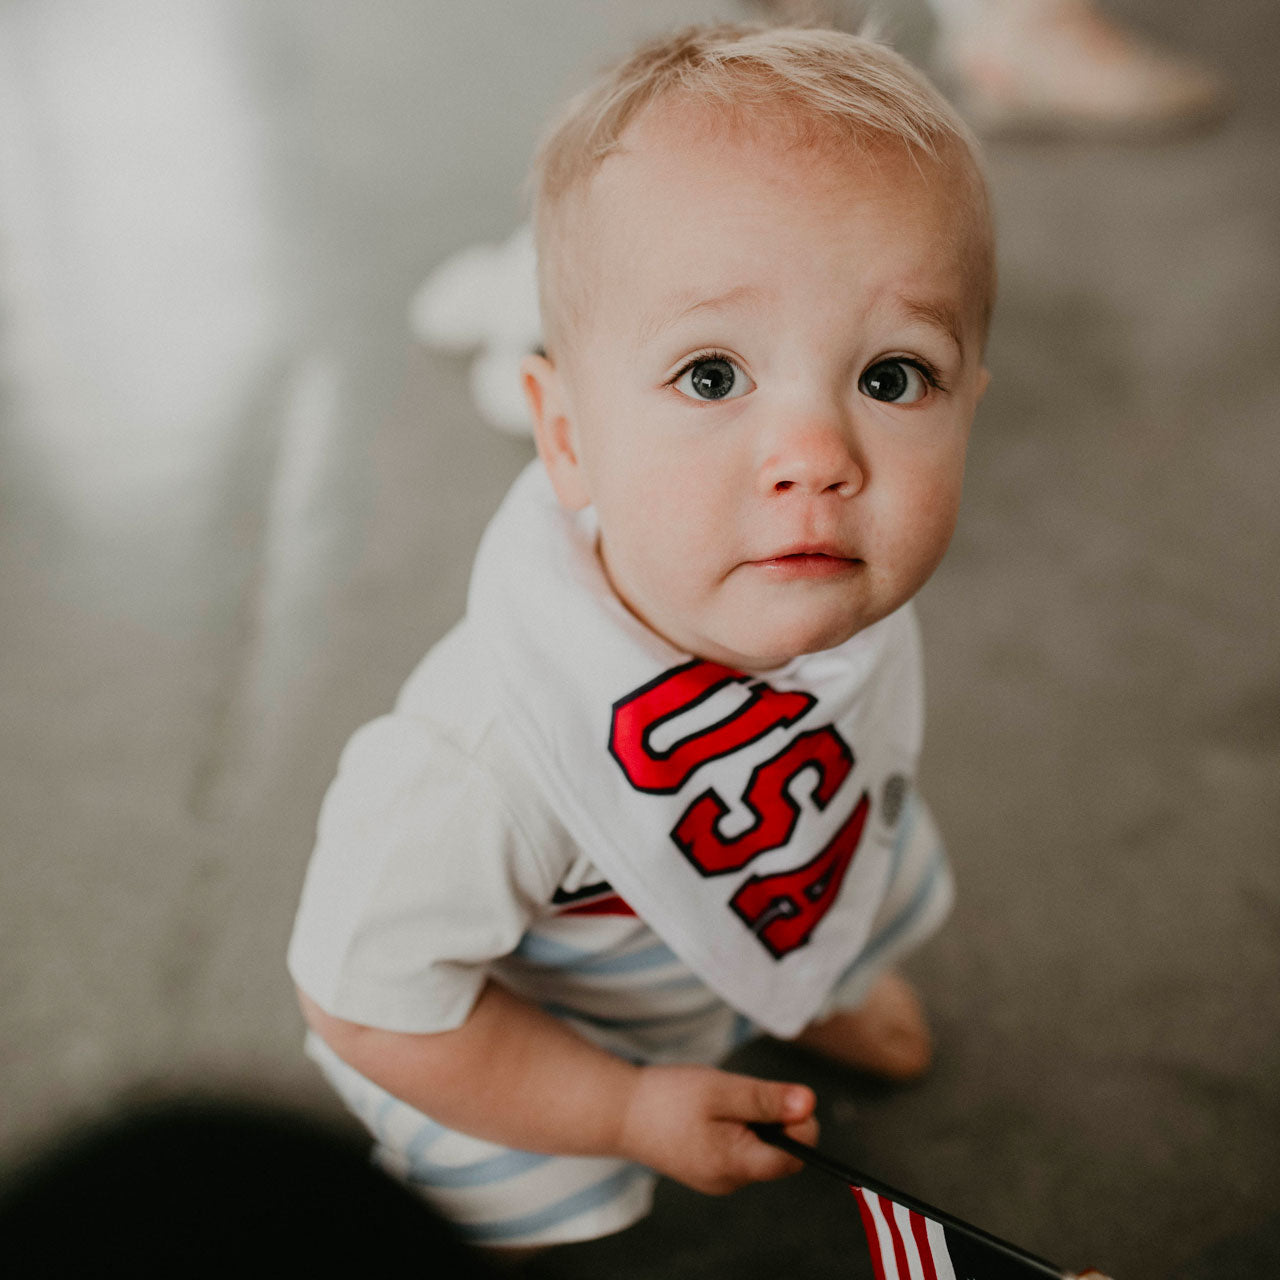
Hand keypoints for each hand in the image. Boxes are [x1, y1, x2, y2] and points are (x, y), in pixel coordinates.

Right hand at [618, 1064, 817, 1194]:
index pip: (796, 1156)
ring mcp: (716, 1178)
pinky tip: (708, 1111)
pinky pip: (737, 1149)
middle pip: (779, 1153)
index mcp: (737, 1166)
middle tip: (739, 1094)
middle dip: (772, 1119)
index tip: (779, 1095)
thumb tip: (809, 1104)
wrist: (617, 1112)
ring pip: (757, 1148)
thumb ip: (768, 1100)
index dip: (799, 1123)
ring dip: (751, 1121)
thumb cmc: (667, 1099)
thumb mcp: (722, 1090)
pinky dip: (734, 1127)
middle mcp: (731, 1181)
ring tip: (718, 1101)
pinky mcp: (705, 1168)